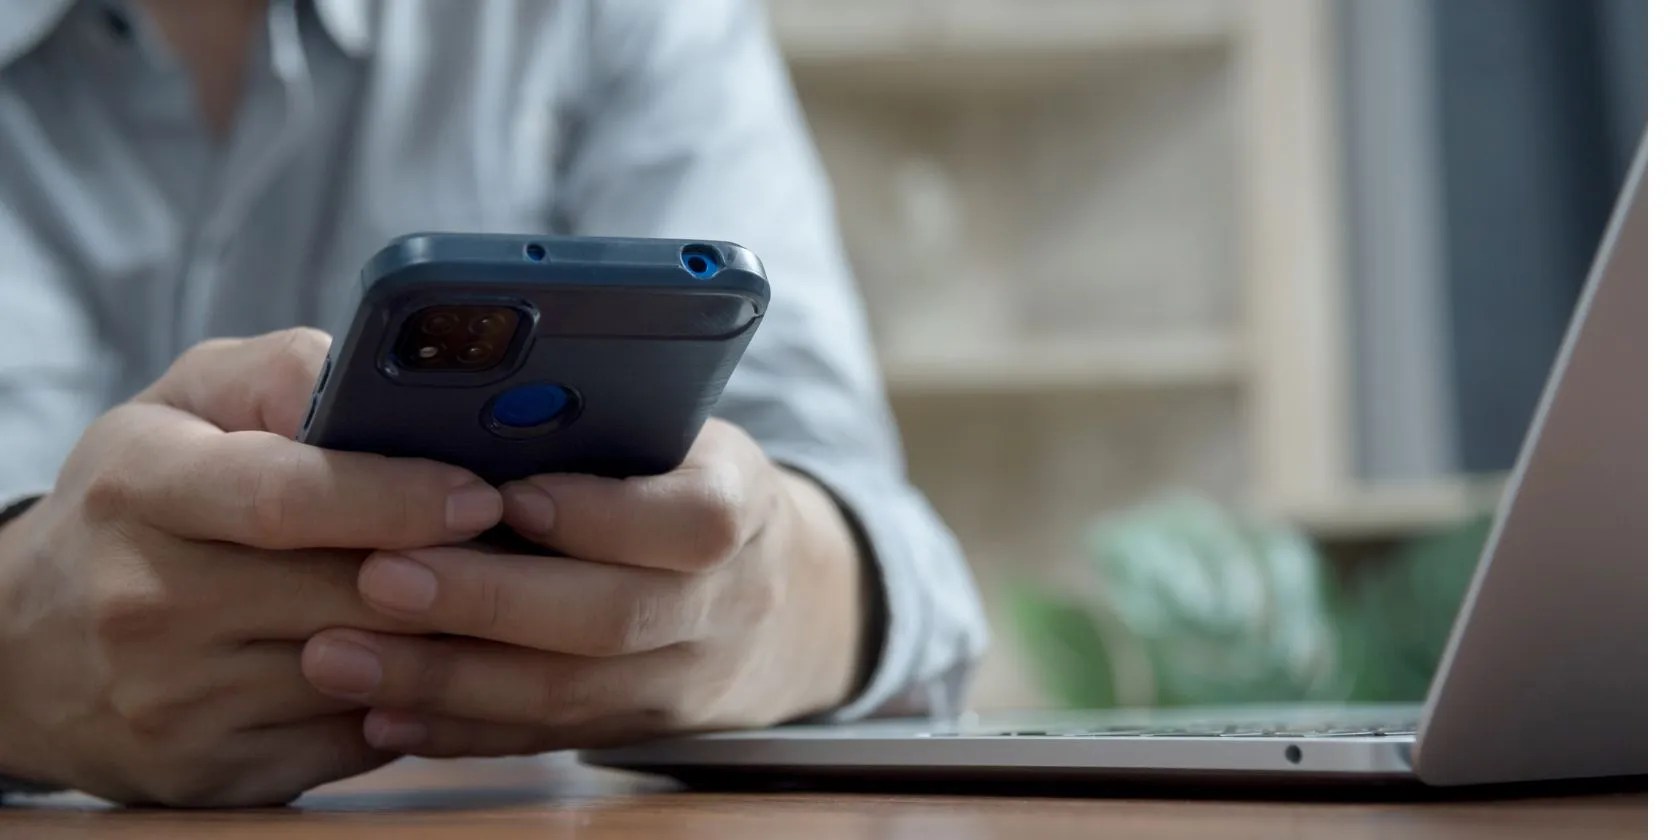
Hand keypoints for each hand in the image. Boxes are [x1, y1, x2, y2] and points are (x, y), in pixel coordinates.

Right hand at [0, 329, 504, 805]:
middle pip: (346, 592)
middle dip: (453, 571)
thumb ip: (283, 376)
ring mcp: (174, 701)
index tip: (482, 493)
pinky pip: (354, 740)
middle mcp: (145, 600)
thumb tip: (379, 380)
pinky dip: (411, 704)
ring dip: (447, 640)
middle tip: (520, 547)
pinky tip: (432, 663)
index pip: (284, 496)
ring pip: (365, 672)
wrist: (27, 648)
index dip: (399, 496)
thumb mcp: (185, 404)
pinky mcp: (211, 774)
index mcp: (141, 485)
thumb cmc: (137, 500)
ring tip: (492, 600)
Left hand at [300, 421, 870, 755]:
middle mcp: (723, 603)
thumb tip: (464, 397)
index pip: (691, 520)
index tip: (503, 494)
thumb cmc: (690, 485)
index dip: (598, 513)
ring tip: (338, 655)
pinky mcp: (636, 729)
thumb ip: (598, 422)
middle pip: (611, 618)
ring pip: (566, 695)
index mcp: (738, 503)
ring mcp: (684, 679)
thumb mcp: (679, 433)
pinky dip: (458, 730)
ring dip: (446, 679)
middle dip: (486, 602)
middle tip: (378, 578)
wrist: (776, 603)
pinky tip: (380, 713)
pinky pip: (543, 738)